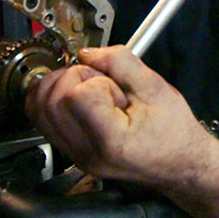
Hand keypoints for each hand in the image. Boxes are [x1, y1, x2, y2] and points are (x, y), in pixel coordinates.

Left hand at [25, 45, 218, 188]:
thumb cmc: (174, 134)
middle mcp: (87, 153)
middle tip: (100, 83)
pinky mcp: (72, 154)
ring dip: (58, 88)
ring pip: (38, 111)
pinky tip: (74, 96)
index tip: (114, 86)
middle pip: (50, 101)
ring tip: (89, 90)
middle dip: (71, 78)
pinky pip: (43, 122)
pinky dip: (51, 101)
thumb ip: (121, 63)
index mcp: (111, 140)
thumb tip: (89, 53)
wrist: (180, 164)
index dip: (93, 79)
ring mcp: (76, 156)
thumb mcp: (157, 88)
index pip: (75, 95)